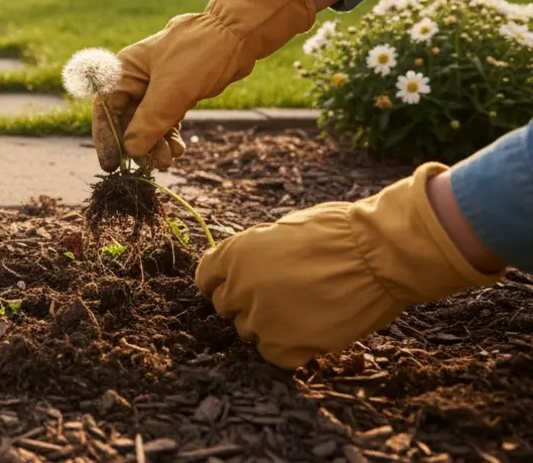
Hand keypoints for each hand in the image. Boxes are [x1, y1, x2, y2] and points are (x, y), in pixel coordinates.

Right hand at [93, 0, 316, 171]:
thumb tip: (131, 150)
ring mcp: (156, 86)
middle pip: (127, 119)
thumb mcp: (172, 91)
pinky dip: (169, 136)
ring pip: (148, 123)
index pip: (106, 108)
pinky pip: (165, 121)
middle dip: (138, 144)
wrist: (237, 34)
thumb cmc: (199, 53)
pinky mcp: (175, 93)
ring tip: (168, 159)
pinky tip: (177, 150)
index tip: (112, 163)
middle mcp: (136, 78)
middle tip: (151, 164)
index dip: (107, 136)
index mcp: (124, 69)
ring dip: (156, 143)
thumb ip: (149, 122)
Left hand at [194, 163, 504, 368]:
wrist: (379, 254)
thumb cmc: (339, 233)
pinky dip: (289, 349)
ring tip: (303, 311)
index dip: (225, 282)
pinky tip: (310, 331)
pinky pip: (273, 356)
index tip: (242, 285)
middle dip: (247, 304)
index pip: (206, 279)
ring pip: (249, 333)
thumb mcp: (283, 230)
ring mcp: (260, 318)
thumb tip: (246, 269)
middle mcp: (238, 286)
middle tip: (280, 298)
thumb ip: (256, 254)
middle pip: (225, 308)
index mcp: (233, 253)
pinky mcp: (285, 345)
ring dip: (269, 326)